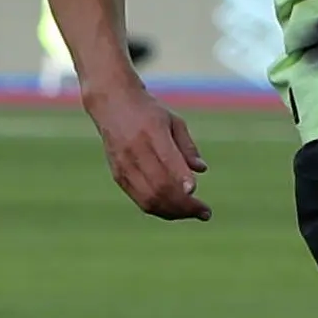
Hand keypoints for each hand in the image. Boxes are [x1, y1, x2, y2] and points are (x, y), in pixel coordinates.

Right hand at [87, 84, 210, 221]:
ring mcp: (124, 165)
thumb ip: (187, 146)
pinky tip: (175, 210)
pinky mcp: (118, 175)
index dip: (180, 177)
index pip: (166, 159)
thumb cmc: (148, 112)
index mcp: (151, 131)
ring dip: (174, 212)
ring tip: (193, 213)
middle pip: (159, 186)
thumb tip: (201, 169)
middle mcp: (135, 150)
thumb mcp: (173, 120)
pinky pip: (140, 200)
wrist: (112, 104)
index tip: (194, 191)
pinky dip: (160, 209)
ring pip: (149, 199)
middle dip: (184, 204)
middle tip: (205, 212)